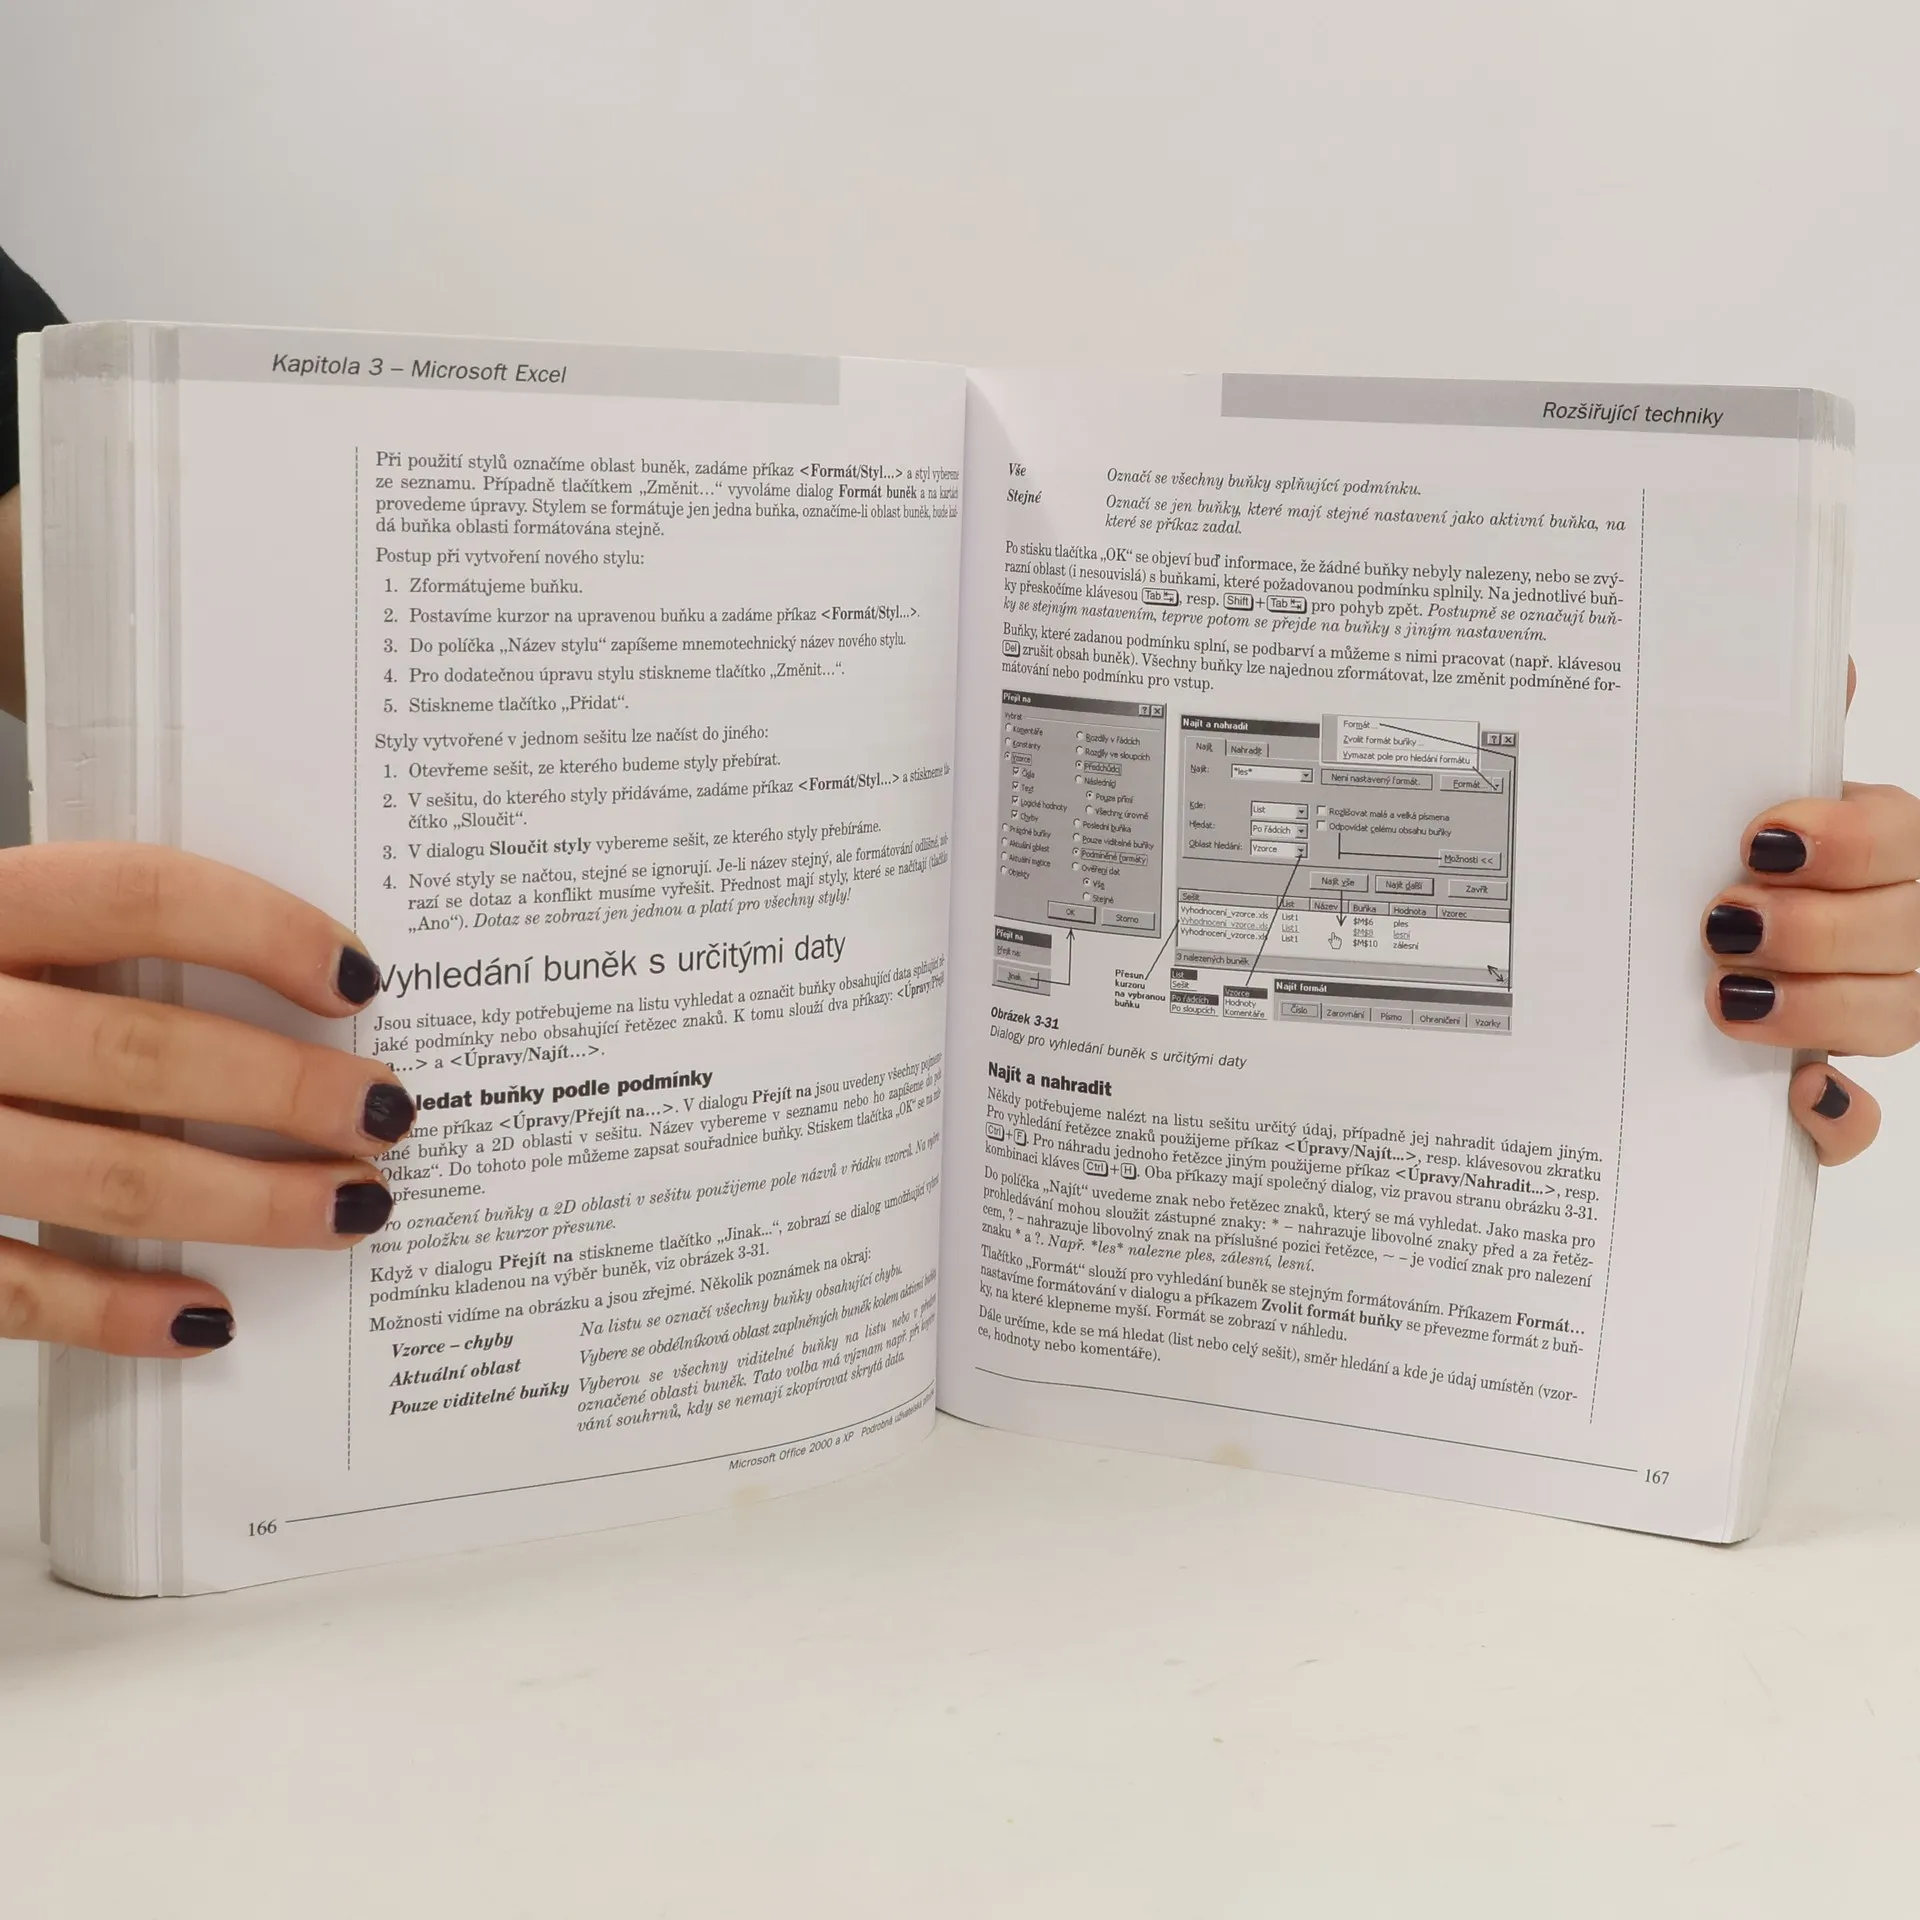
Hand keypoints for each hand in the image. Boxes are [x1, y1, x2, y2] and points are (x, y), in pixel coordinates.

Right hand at [0, 843, 412, 1353]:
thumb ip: (85, 945)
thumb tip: (294, 989)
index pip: (133, 895)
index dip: (260, 930)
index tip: (359, 978)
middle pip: (140, 1052)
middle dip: (286, 1092)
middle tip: (388, 1114)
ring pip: (103, 1176)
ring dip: (247, 1202)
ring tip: (351, 1209)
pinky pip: (9, 1288)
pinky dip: (113, 1312)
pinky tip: (205, 1318)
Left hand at [1703, 666, 1918, 1164]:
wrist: (1702, 938)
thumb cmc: (1742, 859)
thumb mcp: (1753, 794)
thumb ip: (1789, 739)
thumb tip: (1828, 670)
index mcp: (1890, 849)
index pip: (1908, 840)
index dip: (1849, 842)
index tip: (1762, 838)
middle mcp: (1903, 929)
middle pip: (1911, 933)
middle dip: (1820, 928)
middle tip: (1726, 920)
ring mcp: (1881, 1008)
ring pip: (1898, 1019)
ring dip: (1818, 1008)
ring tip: (1726, 994)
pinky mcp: (1833, 1087)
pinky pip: (1861, 1121)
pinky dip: (1837, 1116)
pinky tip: (1800, 1094)